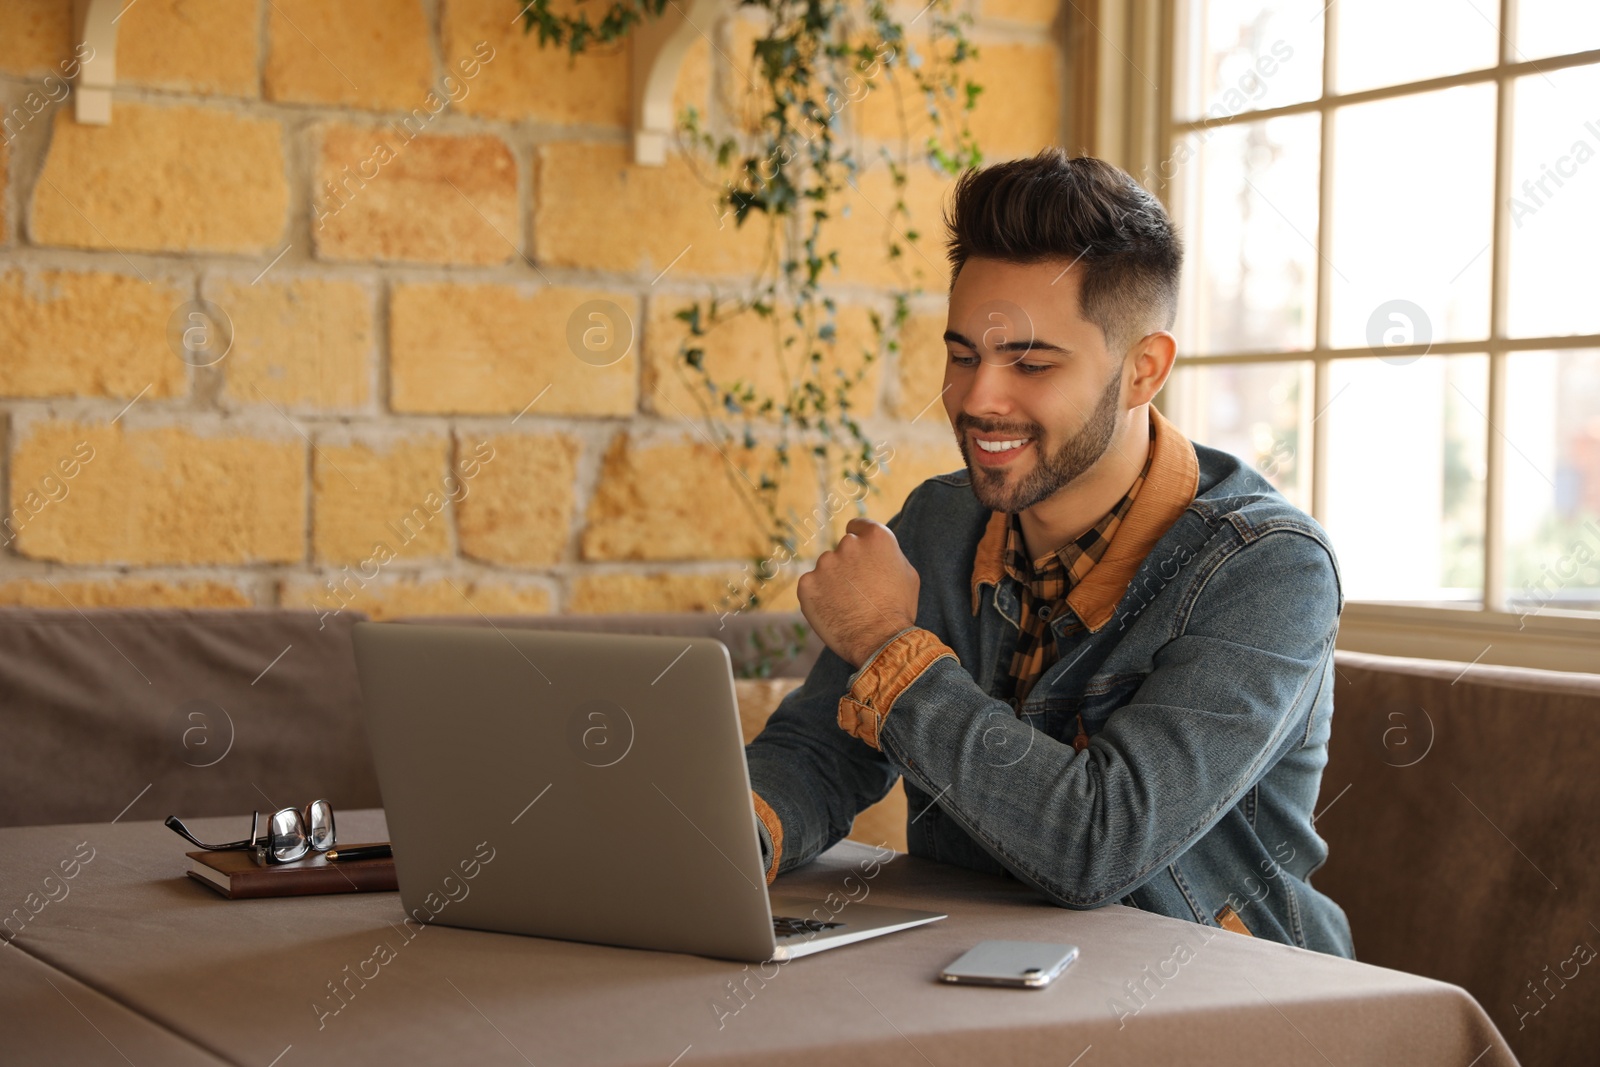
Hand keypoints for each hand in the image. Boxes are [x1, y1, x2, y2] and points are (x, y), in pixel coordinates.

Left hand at [796, 518, 919, 668]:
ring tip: (847, 605)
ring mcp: (825, 563)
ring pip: (826, 568)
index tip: (859, 555)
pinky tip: (832, 611)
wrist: (879, 641)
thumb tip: (877, 549)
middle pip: (843, 548)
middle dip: (848, 564)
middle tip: (858, 589)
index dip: (859, 541)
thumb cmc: (898, 609)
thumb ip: (889, 554)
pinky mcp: (807, 584)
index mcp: (875, 537)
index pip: (857, 526)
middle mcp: (848, 544)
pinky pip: (812, 586)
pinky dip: (818, 596)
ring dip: (832, 581)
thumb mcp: (908, 574)